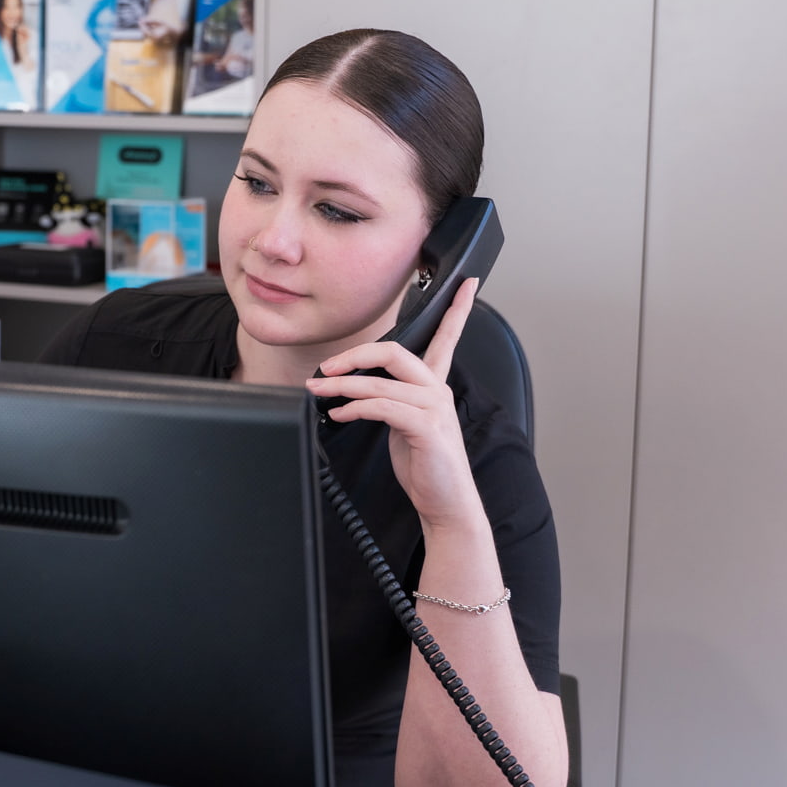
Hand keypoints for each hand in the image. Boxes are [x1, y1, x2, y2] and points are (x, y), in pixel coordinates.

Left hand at [305, 279, 487, 537]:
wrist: (446, 503)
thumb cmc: (426, 466)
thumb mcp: (405, 425)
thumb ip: (388, 400)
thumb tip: (351, 391)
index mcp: (434, 387)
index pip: (447, 339)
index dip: (457, 309)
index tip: (467, 283)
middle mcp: (437, 392)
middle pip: (395, 352)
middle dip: (354, 354)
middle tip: (326, 366)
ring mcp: (434, 409)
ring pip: (380, 381)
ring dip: (342, 384)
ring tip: (318, 390)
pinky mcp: (426, 429)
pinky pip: (382, 406)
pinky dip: (355, 406)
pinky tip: (340, 413)